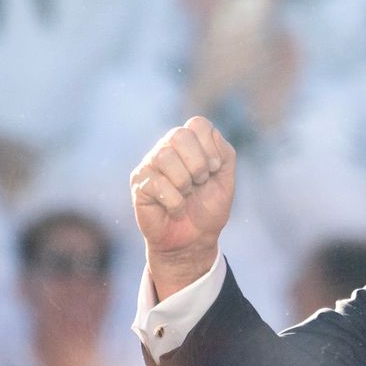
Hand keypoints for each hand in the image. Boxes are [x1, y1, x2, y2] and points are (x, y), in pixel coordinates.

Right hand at [131, 116, 237, 299]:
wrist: (195, 241)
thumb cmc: (208, 208)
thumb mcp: (226, 179)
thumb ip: (224, 153)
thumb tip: (208, 139)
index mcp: (189, 143)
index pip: (198, 124)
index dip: (211, 147)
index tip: (214, 169)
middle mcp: (166, 148)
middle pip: (180, 135)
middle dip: (198, 163)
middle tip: (200, 182)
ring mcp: (150, 164)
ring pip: (165, 156)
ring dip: (185, 183)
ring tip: (186, 196)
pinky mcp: (139, 184)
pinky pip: (157, 184)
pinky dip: (174, 201)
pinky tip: (175, 209)